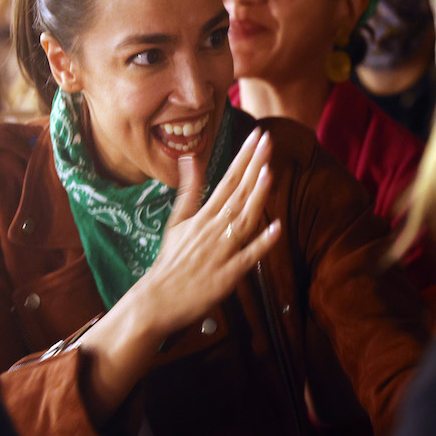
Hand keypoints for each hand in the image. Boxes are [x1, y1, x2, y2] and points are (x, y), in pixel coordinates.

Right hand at [127, 128, 282, 337]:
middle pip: (238, 193)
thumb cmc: (171, 260)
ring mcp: (221, 251)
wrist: (158, 299)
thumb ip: (189, 189)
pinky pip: (248, 257)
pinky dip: (262, 243)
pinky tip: (276, 228)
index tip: (257, 136)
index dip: (243, 157)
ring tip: (269, 171)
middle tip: (268, 140)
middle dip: (254, 165)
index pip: (227, 180)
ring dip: (257, 196)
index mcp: (202, 215)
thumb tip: (189, 157)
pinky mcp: (228, 275)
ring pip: (243, 219)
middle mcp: (213, 229)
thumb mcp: (177, 220)